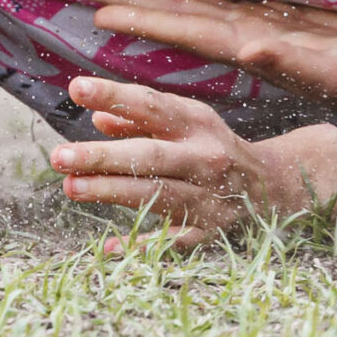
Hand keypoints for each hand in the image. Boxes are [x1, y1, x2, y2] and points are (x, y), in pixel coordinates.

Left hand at [48, 76, 336, 250]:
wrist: (276, 187)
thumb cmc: (215, 146)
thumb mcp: (186, 121)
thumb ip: (141, 117)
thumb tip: (97, 116)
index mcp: (197, 123)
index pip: (151, 106)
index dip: (114, 95)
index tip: (76, 88)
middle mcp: (205, 158)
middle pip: (150, 156)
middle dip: (103, 157)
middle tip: (59, 156)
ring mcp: (209, 198)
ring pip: (156, 196)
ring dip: (111, 193)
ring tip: (71, 187)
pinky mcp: (211, 233)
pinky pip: (174, 241)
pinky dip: (143, 246)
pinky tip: (108, 247)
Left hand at [84, 0, 336, 110]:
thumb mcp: (332, 72)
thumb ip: (289, 61)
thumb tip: (250, 50)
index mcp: (251, 49)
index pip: (187, 31)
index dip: (146, 18)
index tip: (102, 10)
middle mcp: (244, 39)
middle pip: (178, 15)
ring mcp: (257, 29)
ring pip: (196, 5)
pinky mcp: (275, 20)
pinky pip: (227, 0)